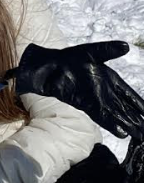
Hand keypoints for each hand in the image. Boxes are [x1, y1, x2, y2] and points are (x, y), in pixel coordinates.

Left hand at [15, 41, 143, 140]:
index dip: (139, 104)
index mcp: (110, 79)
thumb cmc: (68, 58)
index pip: (129, 94)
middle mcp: (105, 91)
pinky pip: (100, 116)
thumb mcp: (90, 51)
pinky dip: (111, 123)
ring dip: (127, 124)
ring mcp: (95, 99)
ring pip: (115, 115)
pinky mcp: (84, 104)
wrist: (47, 67)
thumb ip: (108, 50)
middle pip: (124, 108)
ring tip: (139, 135)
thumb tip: (126, 46)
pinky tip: (121, 132)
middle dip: (137, 119)